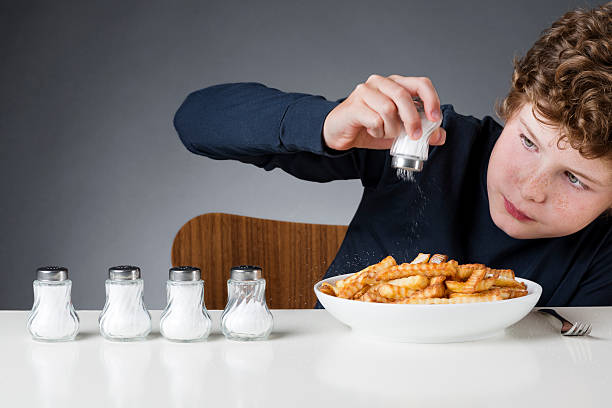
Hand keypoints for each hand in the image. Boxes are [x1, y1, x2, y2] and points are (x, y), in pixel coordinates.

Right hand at [322, 74, 445, 150]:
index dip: (431, 100)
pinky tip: (372, 131)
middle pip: (403, 95)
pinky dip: (378, 131)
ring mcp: (365, 91)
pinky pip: (375, 119)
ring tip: (385, 133)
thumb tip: (440, 136)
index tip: (435, 118)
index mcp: (395, 84)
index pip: (420, 83)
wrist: (339, 133)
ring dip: (391, 128)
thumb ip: (419, 132)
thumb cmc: (369, 127)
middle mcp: (380, 83)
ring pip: (388, 109)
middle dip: (412, 119)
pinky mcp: (354, 105)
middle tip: (415, 136)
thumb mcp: (399, 131)